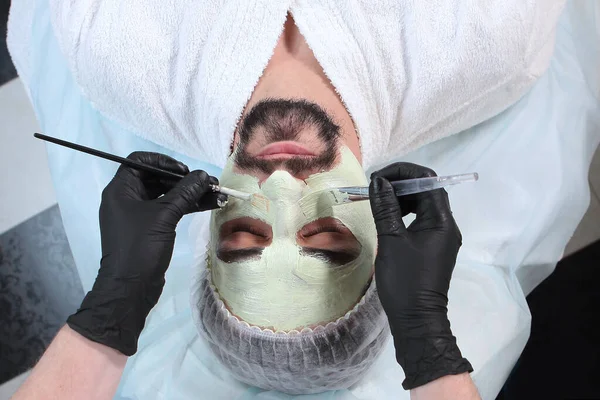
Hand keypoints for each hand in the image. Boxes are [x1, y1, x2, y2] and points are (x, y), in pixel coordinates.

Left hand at [67, 152, 223, 355]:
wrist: (129, 289)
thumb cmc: (140, 247)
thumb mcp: (164, 216)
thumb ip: (185, 192)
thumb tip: (203, 175)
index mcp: (121, 190)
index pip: (140, 161)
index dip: (163, 161)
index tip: (185, 171)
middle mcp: (127, 198)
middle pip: (157, 178)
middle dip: (184, 180)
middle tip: (208, 183)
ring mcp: (138, 214)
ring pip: (166, 195)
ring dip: (190, 194)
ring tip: (216, 194)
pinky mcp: (149, 228)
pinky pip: (169, 210)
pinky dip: (187, 207)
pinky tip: (209, 205)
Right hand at [369, 163, 472, 389]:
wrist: (416, 319)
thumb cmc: (404, 280)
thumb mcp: (391, 240)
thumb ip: (385, 208)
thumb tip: (379, 181)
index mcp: (442, 221)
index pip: (428, 180)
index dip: (403, 173)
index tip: (378, 178)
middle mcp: (447, 225)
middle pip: (427, 190)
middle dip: (400, 183)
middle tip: (374, 188)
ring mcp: (441, 236)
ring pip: (423, 204)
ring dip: (401, 197)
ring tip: (378, 201)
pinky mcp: (433, 246)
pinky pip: (421, 219)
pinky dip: (404, 212)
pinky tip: (388, 217)